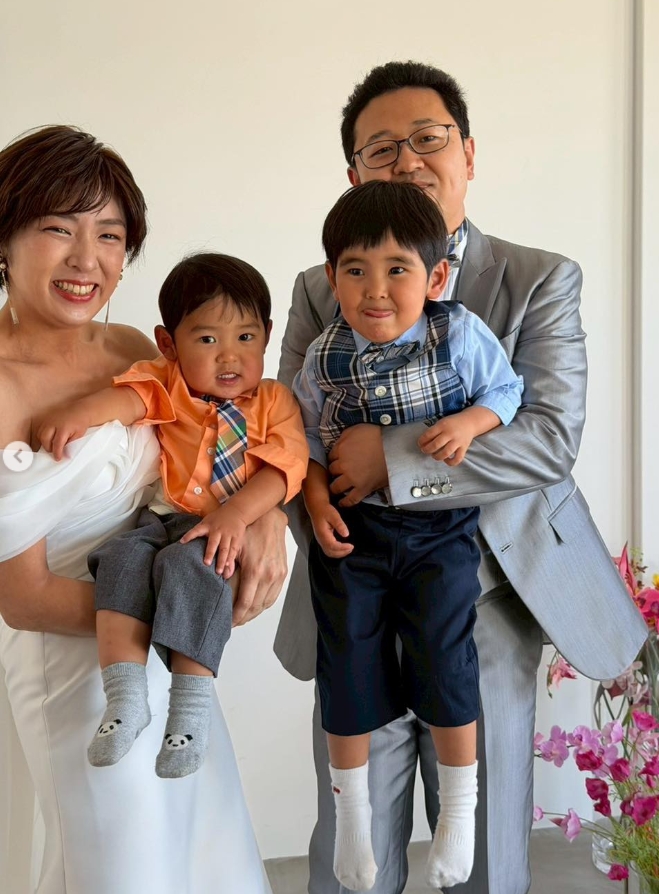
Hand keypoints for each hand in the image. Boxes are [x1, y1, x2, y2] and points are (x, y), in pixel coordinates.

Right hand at [34, 405, 91, 460]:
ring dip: (45, 442)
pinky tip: (49, 439)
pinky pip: (40, 429)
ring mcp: (49, 420)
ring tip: (52, 446)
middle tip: (54, 452)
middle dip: (48, 448)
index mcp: (63, 428)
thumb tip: (65, 454)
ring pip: (40, 434)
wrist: (80, 410)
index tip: (57, 458)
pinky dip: (43, 436)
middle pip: (45, 439)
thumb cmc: (80, 423)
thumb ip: (70, 444)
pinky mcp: (47, 418)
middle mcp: (53, 423)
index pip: (57, 444)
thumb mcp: (78, 435)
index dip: (56, 453)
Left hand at [180, 505, 246, 576]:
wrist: (236, 511)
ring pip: (224, 549)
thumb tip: (185, 541)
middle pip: (213, 543)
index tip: (182, 542)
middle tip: (206, 564)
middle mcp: (217, 531)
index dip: (189, 535)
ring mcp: (227, 535)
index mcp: (207, 525)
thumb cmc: (218, 518)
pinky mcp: (236, 538)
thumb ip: (200, 530)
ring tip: (219, 571)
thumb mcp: (207, 521)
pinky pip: (233, 550)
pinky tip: (228, 566)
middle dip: (209, 553)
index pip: (196, 530)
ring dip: (221, 560)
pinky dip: (231, 558)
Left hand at [231, 506, 287, 626]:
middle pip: (255, 607)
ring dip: (254, 614)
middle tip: (233, 623)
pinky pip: (274, 596)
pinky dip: (264, 605)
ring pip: (266, 604)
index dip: (236, 616)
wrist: (271, 521)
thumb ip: (226, 567)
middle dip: (243, 618)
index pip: (245, 603)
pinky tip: (256, 607)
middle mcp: (269, 576)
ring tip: (243, 618)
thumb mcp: (235, 548)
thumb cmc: (250, 532)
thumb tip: (218, 585)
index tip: (228, 622)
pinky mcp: (283, 574)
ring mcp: (278, 576)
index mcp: (255, 571)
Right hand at [308, 502, 352, 558]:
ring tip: (349, 549)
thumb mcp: (334, 515)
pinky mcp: (322, 540)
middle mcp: (320, 539)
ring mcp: (320, 540)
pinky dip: (336, 552)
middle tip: (351, 548)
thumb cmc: (325, 510)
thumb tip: (346, 534)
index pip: (332, 545)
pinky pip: (328, 550)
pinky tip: (343, 548)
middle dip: (342, 552)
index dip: (342, 548)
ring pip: (329, 553)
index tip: (351, 546)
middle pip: (330, 552)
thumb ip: (340, 525)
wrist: (317, 508)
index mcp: (322, 533)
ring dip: (339, 553)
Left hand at [328, 424, 387, 506]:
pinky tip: (342, 502)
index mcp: (341, 450)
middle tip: (337, 472)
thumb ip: (343, 438)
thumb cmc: (377, 435)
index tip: (337, 460)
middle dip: (334, 471)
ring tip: (336, 487)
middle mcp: (343, 465)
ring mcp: (352, 479)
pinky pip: (351, 499)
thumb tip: (337, 445)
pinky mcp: (363, 488)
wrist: (395, 447)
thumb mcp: (356, 429)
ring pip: (336, 487)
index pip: (330, 457)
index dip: (334, 458)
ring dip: (335, 487)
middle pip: (332, 471)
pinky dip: (345, 502)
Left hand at [417, 414, 475, 465]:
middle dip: (427, 450)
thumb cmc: (452, 423)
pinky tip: (446, 459)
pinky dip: (450, 462)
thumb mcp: (442, 422)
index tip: (420, 444)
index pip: (429, 434)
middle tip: (425, 450)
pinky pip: (457, 459)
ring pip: (446, 453)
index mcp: (443, 425)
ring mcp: (458, 441)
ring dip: (437, 456)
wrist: (470, 422)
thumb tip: (423, 443)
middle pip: (436, 444)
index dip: (422, 441)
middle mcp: (450, 433)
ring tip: (434, 455)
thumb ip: (433, 431)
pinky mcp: (464, 448)